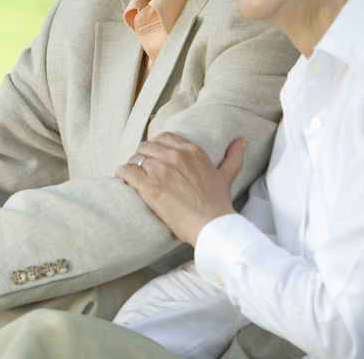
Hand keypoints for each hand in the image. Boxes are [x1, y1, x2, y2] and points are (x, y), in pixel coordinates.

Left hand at [116, 133, 244, 246]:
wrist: (212, 226)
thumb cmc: (218, 204)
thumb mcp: (226, 176)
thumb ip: (233, 157)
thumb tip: (241, 141)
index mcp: (191, 151)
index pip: (164, 137)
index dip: (155, 147)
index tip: (153, 157)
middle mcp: (175, 156)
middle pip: (146, 146)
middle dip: (142, 157)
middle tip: (142, 170)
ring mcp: (161, 169)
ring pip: (135, 158)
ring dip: (132, 167)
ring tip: (133, 178)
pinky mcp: (149, 186)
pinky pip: (127, 171)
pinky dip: (122, 174)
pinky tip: (124, 180)